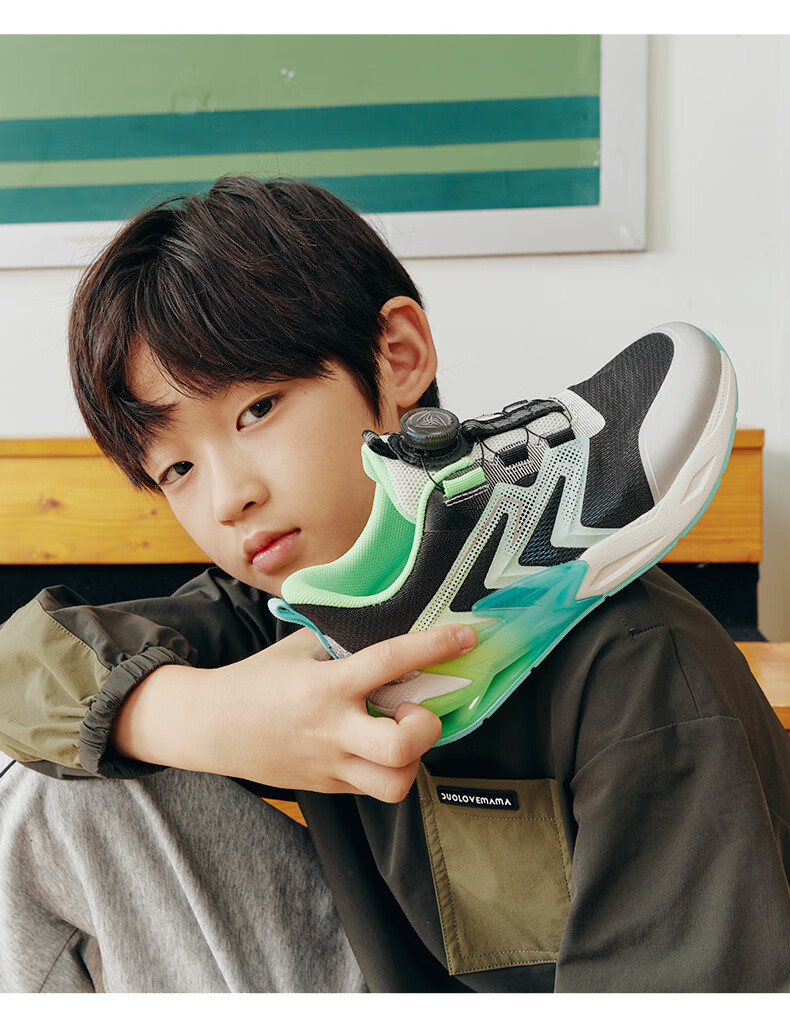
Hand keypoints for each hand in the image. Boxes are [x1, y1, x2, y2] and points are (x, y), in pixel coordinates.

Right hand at [112, 624, 477, 802]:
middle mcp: (332, 731)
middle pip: (401, 747)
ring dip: (412, 758)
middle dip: (426, 727)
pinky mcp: (330, 788)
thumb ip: (345, 639)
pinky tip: (379, 745)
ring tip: (401, 732)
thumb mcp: (300, 647)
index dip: (434, 647)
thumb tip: (395, 624)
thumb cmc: (259, 680)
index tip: (465, 636)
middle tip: (417, 709)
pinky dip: (390, 768)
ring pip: (395, 784)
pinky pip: (376, 789)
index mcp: (325, 686)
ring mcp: (331, 766)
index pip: (390, 662)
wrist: (212, 728)